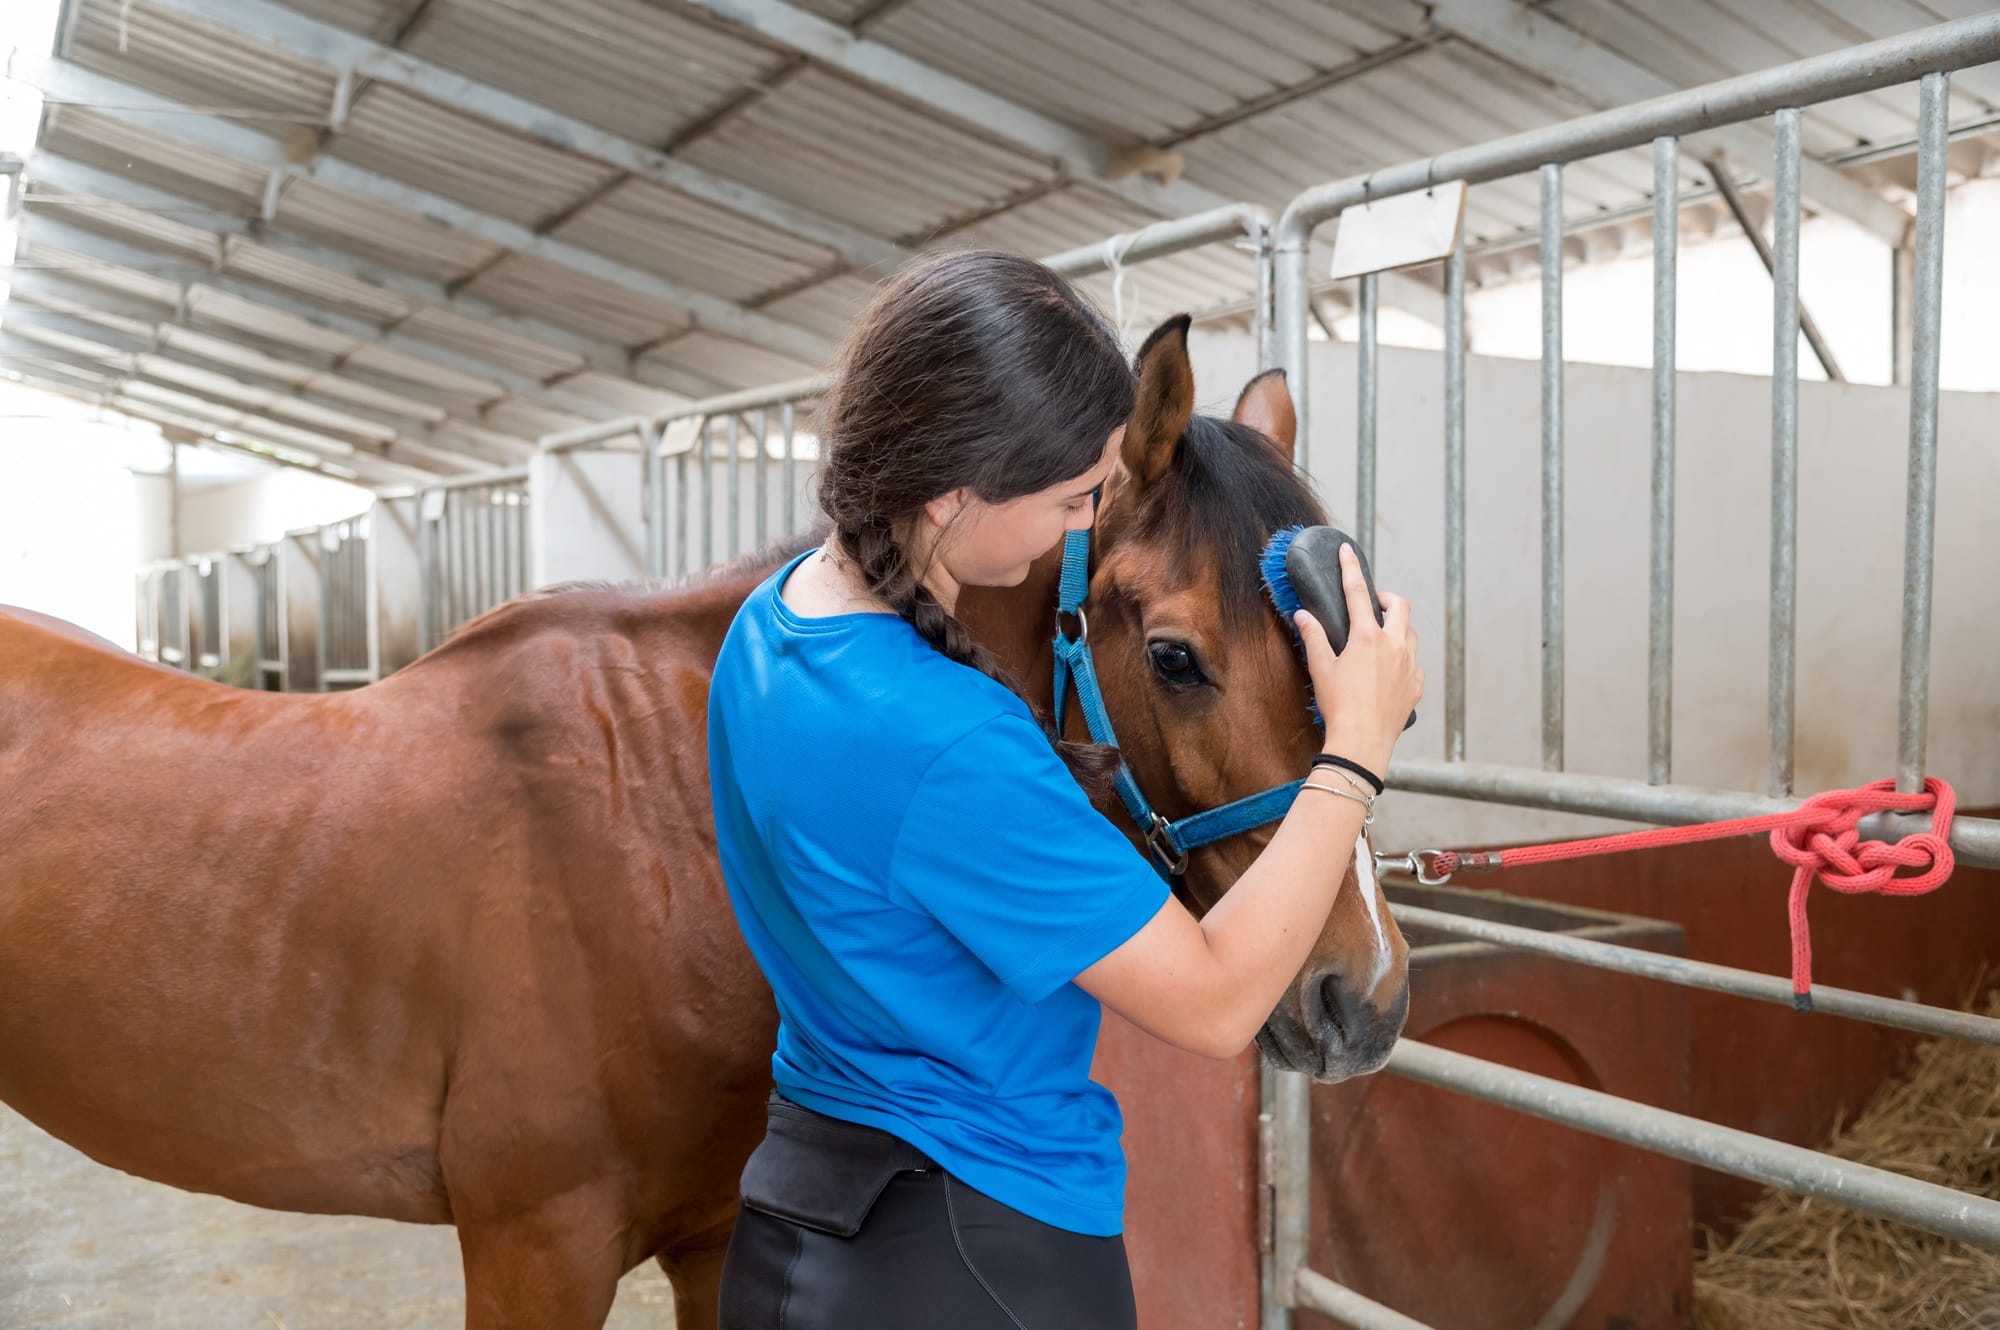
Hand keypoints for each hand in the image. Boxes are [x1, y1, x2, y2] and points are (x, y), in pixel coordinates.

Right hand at [1294, 544, 1422, 774]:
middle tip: (1373, 604)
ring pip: (1411, 633)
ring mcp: (1409, 665)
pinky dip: (1403, 659)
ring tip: (1381, 638)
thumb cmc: (1339, 705)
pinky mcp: (1416, 685)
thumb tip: (1303, 615)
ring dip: (1397, 627)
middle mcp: (1394, 645)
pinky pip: (1414, 663)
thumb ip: (1313, 637)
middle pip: (1400, 605)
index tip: (1347, 551)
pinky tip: (1389, 671)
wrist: (1362, 741)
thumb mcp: (1321, 668)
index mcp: (1367, 637)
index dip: (1351, 568)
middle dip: (1387, 598)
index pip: (1357, 592)